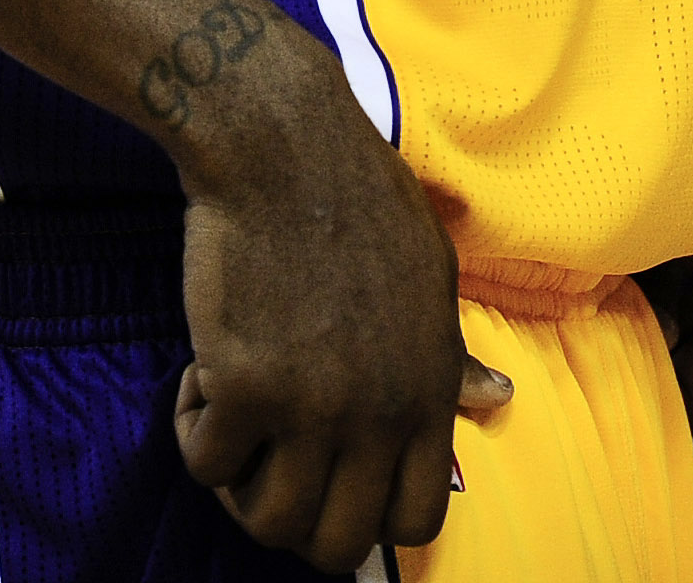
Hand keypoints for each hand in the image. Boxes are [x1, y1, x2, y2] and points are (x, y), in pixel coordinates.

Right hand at [169, 37, 513, 562]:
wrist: (283, 149)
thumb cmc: (358, 199)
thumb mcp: (428, 276)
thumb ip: (450, 356)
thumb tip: (497, 399)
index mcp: (430, 389)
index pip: (415, 523)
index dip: (369, 520)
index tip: (333, 482)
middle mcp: (379, 413)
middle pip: (336, 545)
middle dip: (296, 519)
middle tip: (271, 464)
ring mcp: (312, 407)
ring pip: (266, 522)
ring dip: (240, 485)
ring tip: (238, 421)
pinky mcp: (243, 388)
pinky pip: (205, 464)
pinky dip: (195, 430)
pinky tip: (205, 376)